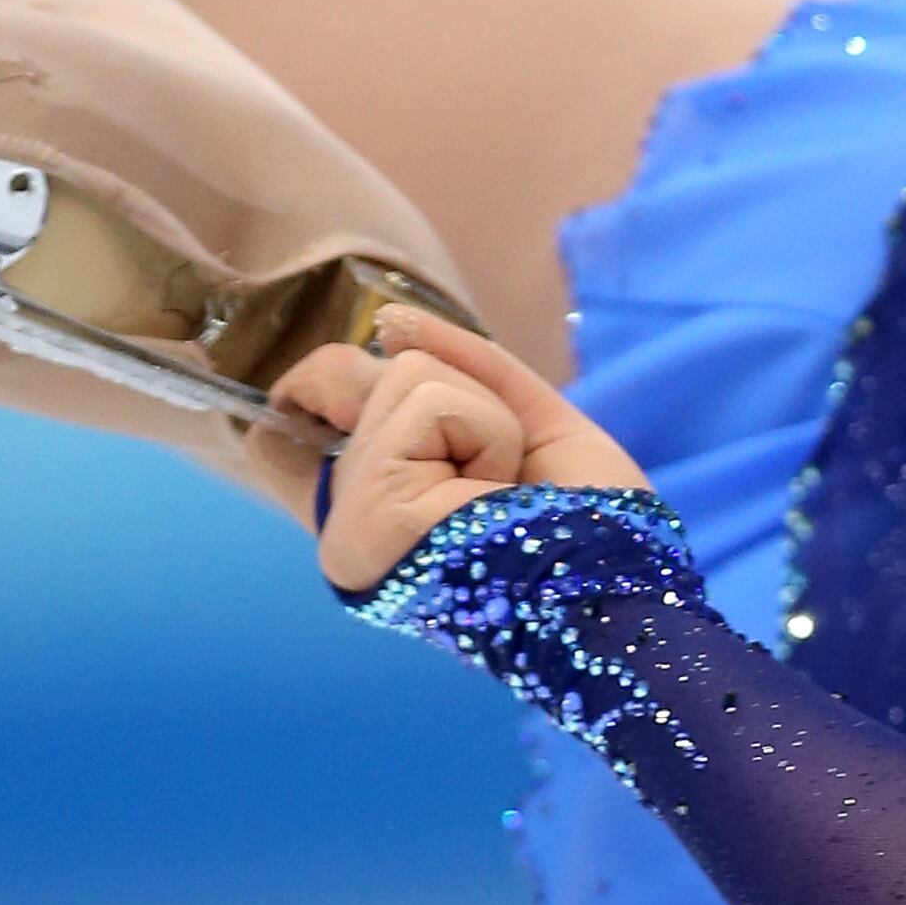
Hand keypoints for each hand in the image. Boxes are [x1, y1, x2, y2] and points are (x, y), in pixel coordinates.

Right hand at [270, 306, 651, 591]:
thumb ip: (461, 368)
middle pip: (367, 374)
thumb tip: (388, 322)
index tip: (344, 390)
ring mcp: (349, 511)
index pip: (288, 433)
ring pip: (407, 374)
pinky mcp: (370, 502)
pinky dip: (487, 432)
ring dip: (485, 419)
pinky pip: (430, 401)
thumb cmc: (587, 521)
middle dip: (458, 401)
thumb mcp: (525, 423)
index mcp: (379, 511)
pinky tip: (493, 493)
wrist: (617, 582)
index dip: (317, 388)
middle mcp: (346, 516)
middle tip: (494, 473)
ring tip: (502, 489)